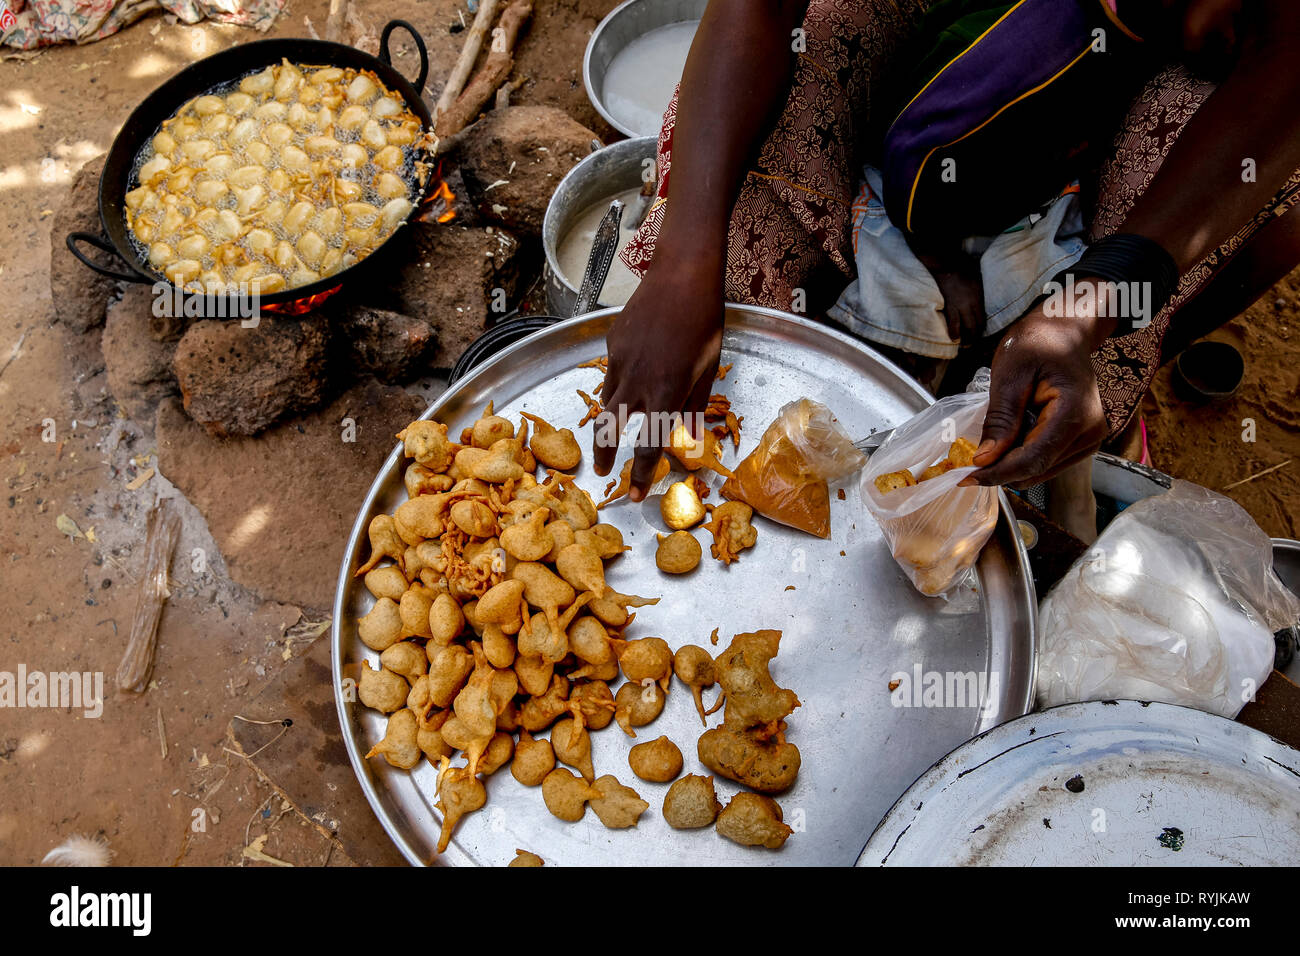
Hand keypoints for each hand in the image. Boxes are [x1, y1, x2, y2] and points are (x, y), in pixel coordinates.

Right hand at [592, 259, 723, 499]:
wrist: (683, 274)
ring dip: (611, 416)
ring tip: (616, 424)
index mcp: (665, 393)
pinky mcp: (612, 342)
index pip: (648, 446)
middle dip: (603, 454)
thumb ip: (695, 403)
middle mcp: (637, 381)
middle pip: (609, 429)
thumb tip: (691, 435)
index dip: (641, 475)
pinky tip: (636, 367)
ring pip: (607, 399)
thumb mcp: (708, 367)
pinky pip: (612, 371)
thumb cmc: (705, 321)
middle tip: (601, 472)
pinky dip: (620, 380)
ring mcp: (620, 360)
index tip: (637, 494)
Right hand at [932, 265, 986, 344]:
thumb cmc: (959, 266)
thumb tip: (980, 296)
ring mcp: (958, 306)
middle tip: (972, 344)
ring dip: (964, 338)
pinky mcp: (948, 306)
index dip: (981, 329)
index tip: (979, 334)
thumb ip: (978, 289)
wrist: (944, 263)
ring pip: (964, 327)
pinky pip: (952, 322)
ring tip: (963, 344)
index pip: (982, 318)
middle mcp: (970, 303)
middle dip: (974, 337)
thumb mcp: (975, 277)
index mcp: (978, 297)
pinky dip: (953, 332)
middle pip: (974, 325)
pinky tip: (953, 338)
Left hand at [961, 304, 1112, 488]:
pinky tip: (1010, 437)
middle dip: (1001, 470)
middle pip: (1037, 469)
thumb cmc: (1039, 343)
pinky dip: (1024, 457)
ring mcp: (1090, 439)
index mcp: (1075, 413)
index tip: (967, 477)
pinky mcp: (1082, 441)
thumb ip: (1000, 419)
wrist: (1065, 333)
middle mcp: (1090, 432)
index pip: (1033, 459)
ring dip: (1012, 464)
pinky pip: (1048, 461)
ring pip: (1042, 471)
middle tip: (968, 462)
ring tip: (992, 442)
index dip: (998, 473)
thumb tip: (984, 459)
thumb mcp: (1010, 374)